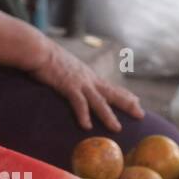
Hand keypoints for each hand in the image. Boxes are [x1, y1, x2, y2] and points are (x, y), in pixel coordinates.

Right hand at [27, 38, 142, 131]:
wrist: (38, 49)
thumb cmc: (48, 58)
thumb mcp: (66, 68)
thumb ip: (72, 77)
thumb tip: (72, 83)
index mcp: (88, 75)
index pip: (110, 86)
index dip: (124, 94)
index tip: (137, 101)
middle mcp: (88, 79)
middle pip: (112, 93)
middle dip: (127, 104)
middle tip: (141, 114)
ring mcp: (79, 82)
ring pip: (98, 101)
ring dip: (108, 116)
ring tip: (117, 128)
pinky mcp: (67, 86)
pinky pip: (78, 102)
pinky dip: (83, 114)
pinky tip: (87, 125)